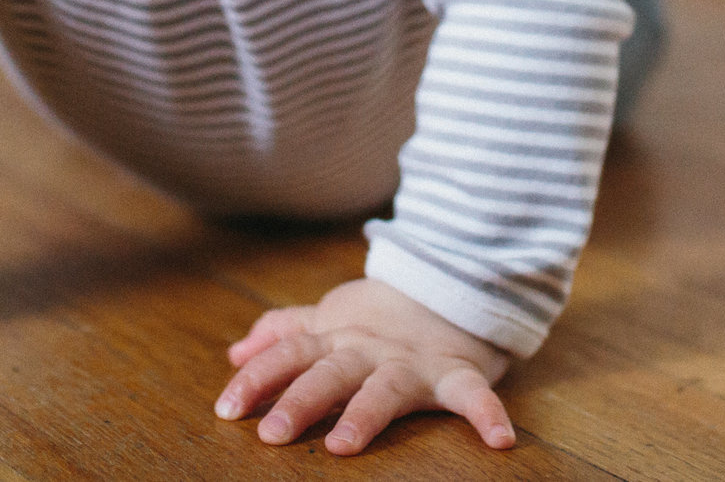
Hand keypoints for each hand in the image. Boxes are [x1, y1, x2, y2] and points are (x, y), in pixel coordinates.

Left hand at [215, 276, 513, 455]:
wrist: (453, 278)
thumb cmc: (382, 313)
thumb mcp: (330, 317)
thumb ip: (284, 333)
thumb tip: (235, 353)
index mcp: (336, 339)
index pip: (289, 355)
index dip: (257, 379)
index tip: (226, 409)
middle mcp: (368, 351)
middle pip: (328, 373)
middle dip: (299, 401)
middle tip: (270, 433)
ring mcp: (412, 362)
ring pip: (384, 387)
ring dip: (365, 414)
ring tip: (344, 445)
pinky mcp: (456, 371)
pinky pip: (472, 393)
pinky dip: (487, 413)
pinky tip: (498, 440)